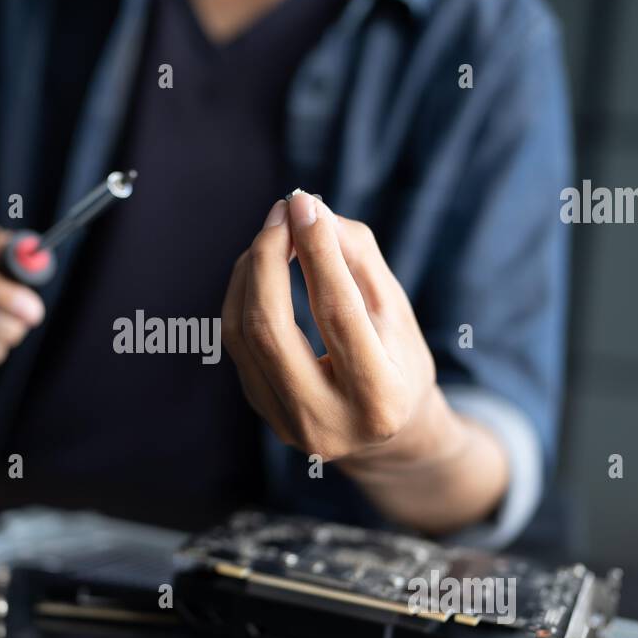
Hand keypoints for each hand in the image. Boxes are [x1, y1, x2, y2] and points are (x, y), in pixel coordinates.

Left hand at [221, 192, 508, 532]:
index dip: (317, 252)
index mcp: (378, 399)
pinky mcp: (261, 411)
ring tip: (274, 232)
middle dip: (269, 259)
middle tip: (282, 212)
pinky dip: (243, 293)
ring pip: (244, 333)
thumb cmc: (399, 360)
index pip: (337, 313)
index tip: (305, 203)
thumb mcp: (395, 310)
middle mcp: (326, 421)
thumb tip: (309, 211)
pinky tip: (260, 266)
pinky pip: (238, 342)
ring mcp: (286, 423)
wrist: (389, 434)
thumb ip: (358, 259)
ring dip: (251, 271)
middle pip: (271, 328)